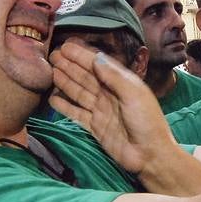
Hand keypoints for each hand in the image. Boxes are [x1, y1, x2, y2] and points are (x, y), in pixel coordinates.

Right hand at [50, 45, 177, 175]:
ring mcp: (101, 111)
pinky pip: (76, 113)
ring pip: (79, 92)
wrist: (149, 156)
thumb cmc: (148, 123)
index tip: (66, 46)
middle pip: (86, 77)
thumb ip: (114, 76)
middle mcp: (110, 95)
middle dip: (69, 65)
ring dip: (65, 81)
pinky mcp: (95, 127)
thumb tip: (96, 59)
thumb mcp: (134, 94)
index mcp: (122, 84)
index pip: (98, 65)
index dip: (82, 55)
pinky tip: (53, 99)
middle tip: (52, 55)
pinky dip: (65, 106)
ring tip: (51, 71)